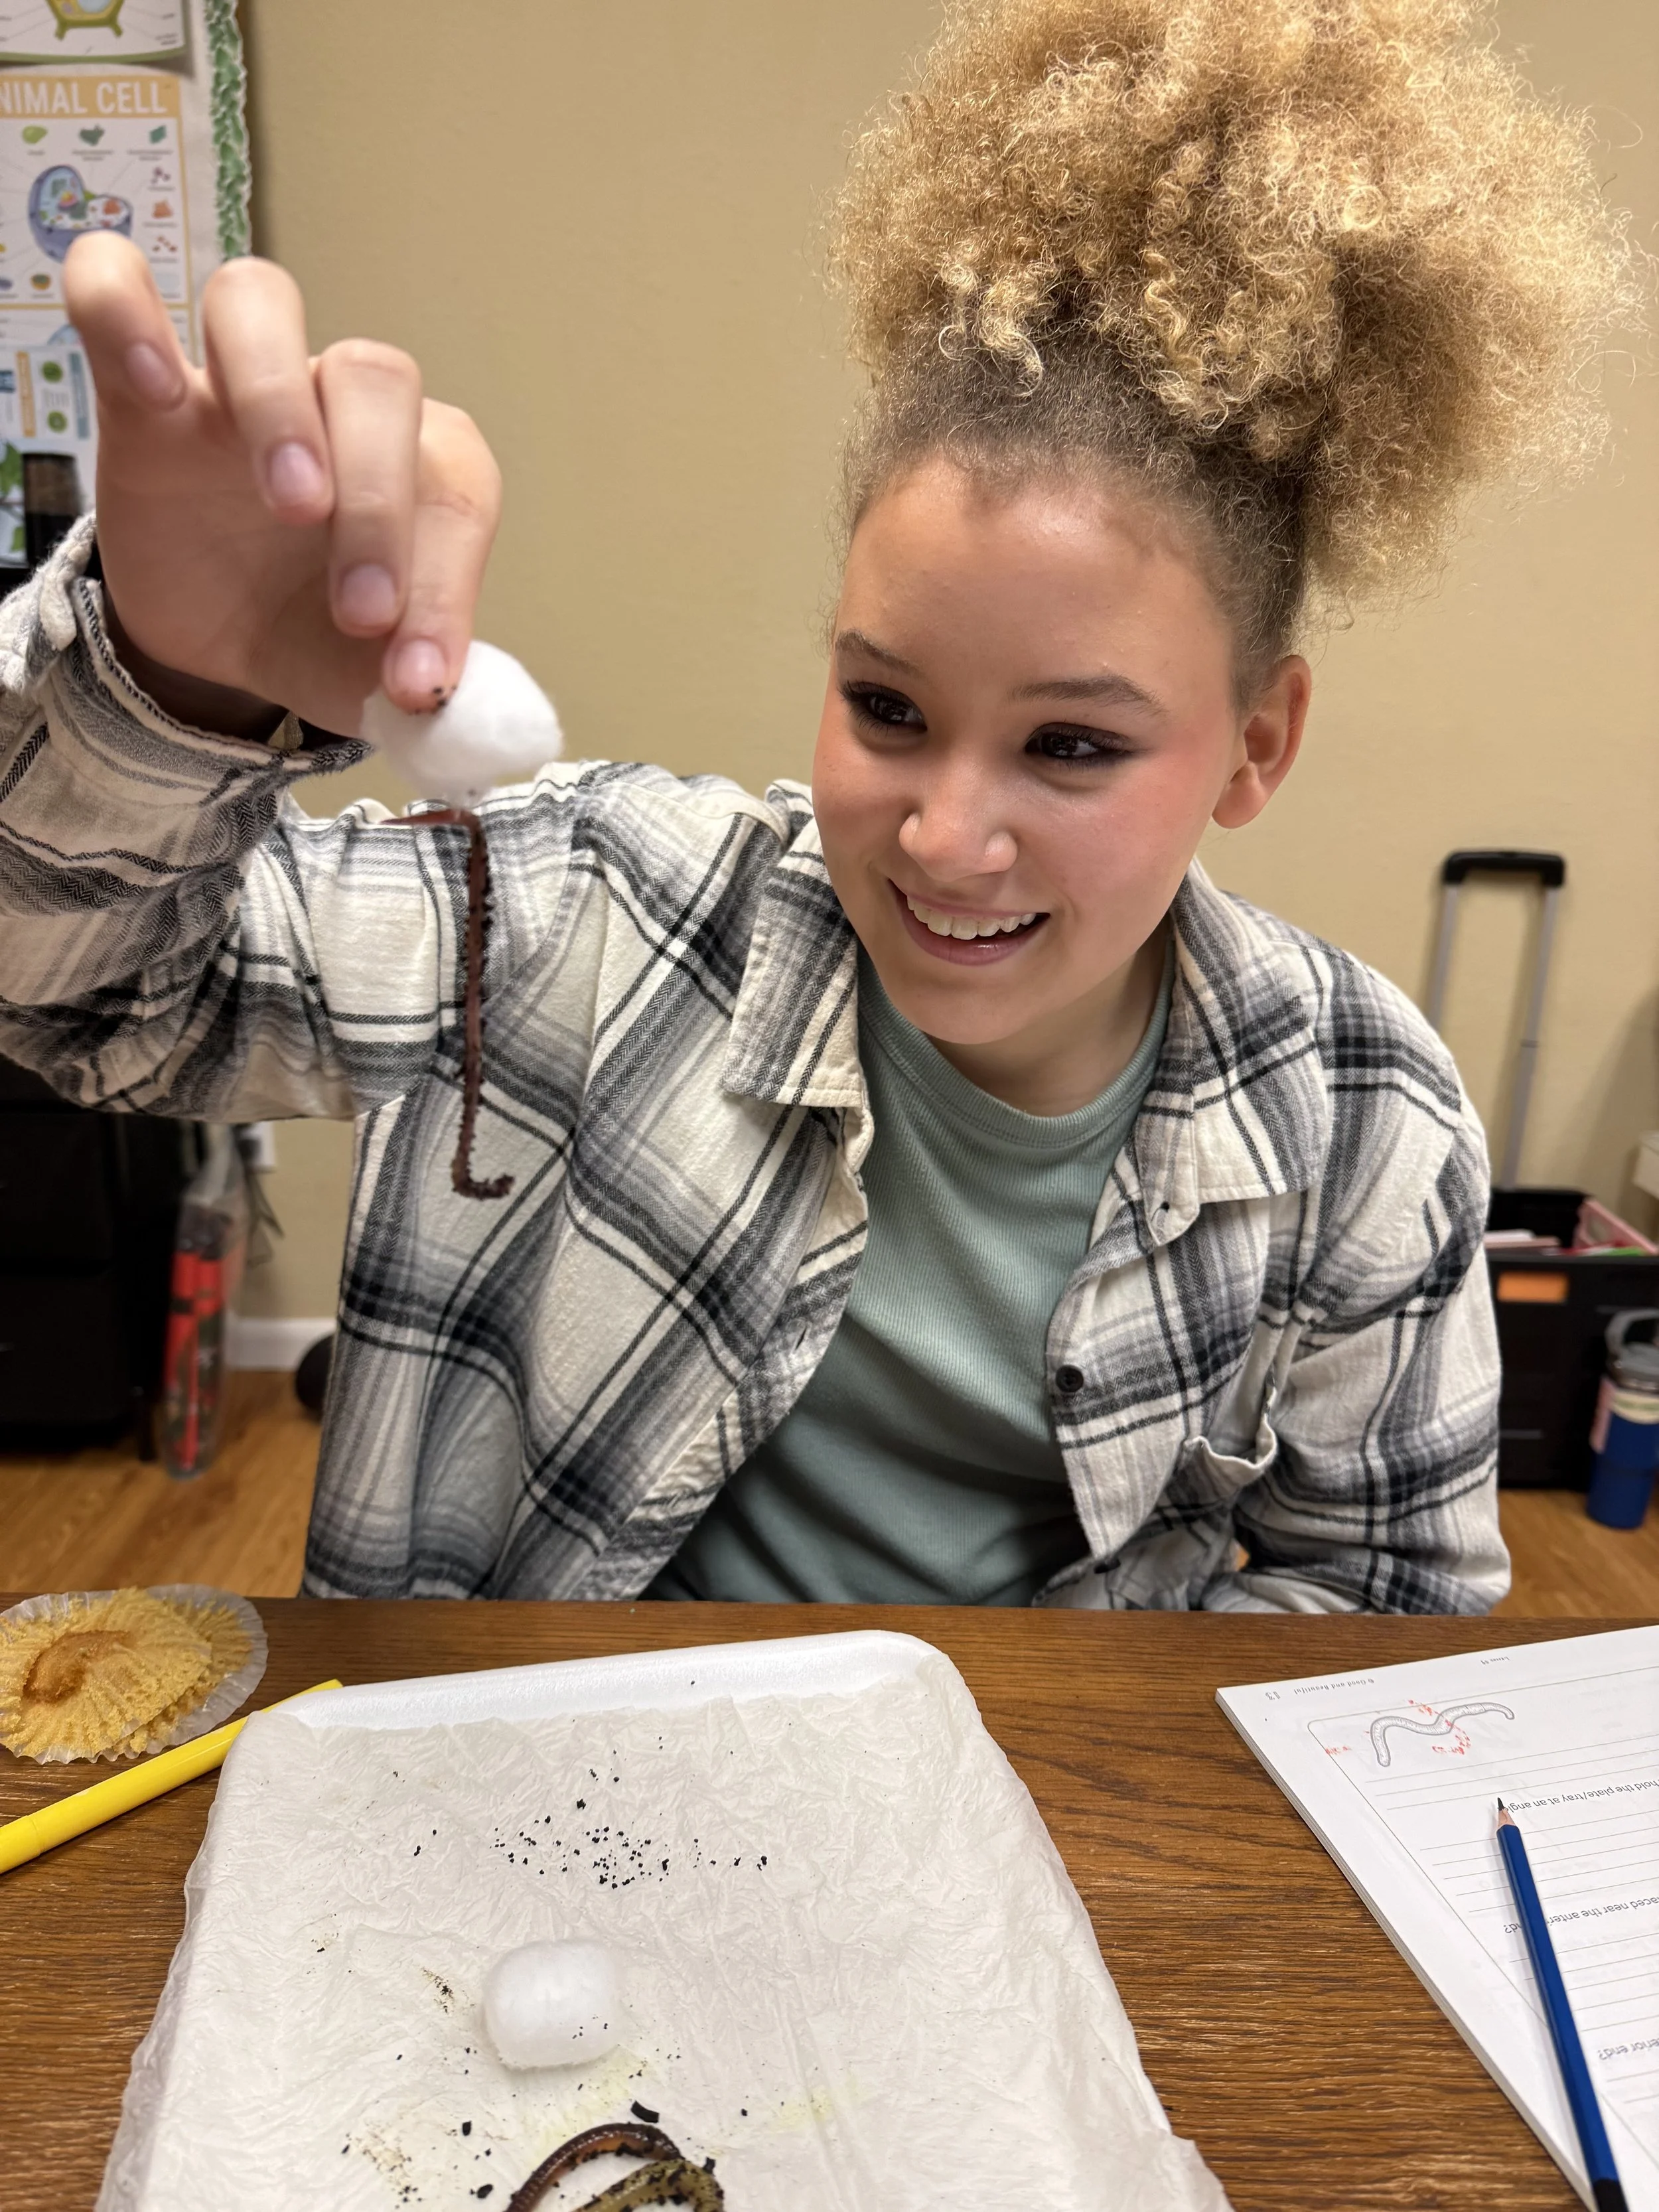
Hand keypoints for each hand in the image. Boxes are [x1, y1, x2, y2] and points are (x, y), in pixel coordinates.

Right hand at [63, 234, 501, 734]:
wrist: (216, 640)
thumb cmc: (314, 634)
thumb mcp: (367, 684)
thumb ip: (418, 697)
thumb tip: (448, 714)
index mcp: (423, 465)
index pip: (458, 489)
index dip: (450, 588)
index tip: (417, 679)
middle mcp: (340, 400)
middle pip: (376, 380)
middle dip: (380, 501)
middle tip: (361, 610)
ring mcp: (237, 380)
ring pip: (263, 302)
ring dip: (283, 399)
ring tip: (290, 504)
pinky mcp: (140, 388)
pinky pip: (117, 289)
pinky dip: (127, 314)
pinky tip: (153, 388)